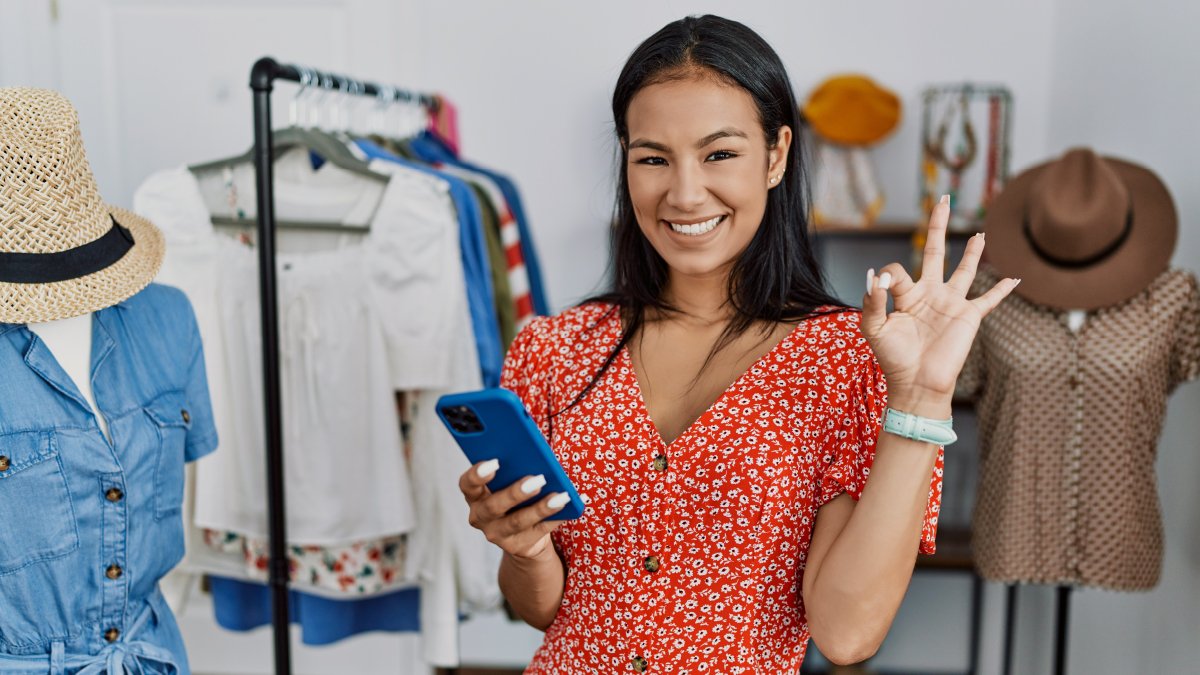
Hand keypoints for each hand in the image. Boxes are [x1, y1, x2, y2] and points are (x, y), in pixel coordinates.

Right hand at [459, 459, 567, 560]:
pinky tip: (568, 506)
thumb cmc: (517, 496)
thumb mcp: (510, 482)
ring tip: (560, 496)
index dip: (477, 475)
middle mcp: (480, 517)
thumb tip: (538, 457)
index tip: (494, 462)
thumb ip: (515, 470)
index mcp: (475, 495)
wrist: (525, 534)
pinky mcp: (518, 546)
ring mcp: (497, 534)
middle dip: (515, 493)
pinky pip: (539, 530)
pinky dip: (555, 517)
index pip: (468, 484)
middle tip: (537, 480)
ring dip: (541, 508)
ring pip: (518, 522)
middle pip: (494, 506)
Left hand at [861, 195, 1018, 414]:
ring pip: (965, 270)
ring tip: (979, 233)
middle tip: (943, 200)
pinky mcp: (969, 317)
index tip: (882, 289)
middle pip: (935, 251)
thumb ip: (873, 300)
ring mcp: (951, 303)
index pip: (896, 271)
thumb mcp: (874, 328)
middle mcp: (930, 293)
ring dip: (972, 252)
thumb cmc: (892, 358)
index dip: (887, 277)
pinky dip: (1003, 290)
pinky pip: (989, 300)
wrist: (916, 384)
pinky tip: (1015, 278)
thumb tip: (874, 274)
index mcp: (905, 294)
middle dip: (938, 226)